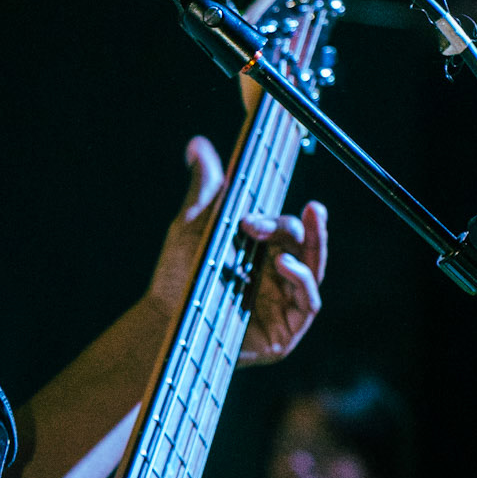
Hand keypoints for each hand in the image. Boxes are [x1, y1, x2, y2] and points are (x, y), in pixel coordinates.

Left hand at [148, 137, 326, 364]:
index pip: (286, 228)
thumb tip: (198, 144)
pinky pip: (309, 302)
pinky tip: (284, 265)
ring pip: (313, 270)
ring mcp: (284, 306)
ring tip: (285, 243)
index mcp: (263, 252)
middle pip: (305, 245)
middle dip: (294, 228)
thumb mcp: (193, 225)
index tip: (250, 218)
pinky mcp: (285, 333)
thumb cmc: (178, 277)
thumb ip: (206, 187)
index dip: (276, 219)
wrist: (163, 319)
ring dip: (310, 249)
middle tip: (273, 221)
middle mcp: (278, 277)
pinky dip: (302, 280)